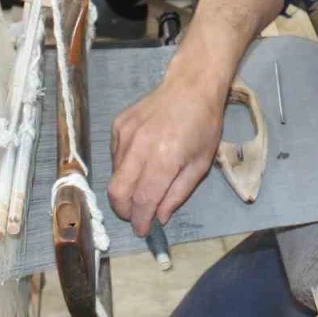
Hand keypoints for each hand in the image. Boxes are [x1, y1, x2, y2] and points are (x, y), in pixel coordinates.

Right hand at [108, 74, 225, 235]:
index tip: (143, 230)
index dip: (140, 220)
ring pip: (114, 175)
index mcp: (163, 159)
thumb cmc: (203, 125)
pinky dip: (124, 167)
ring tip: (143, 185)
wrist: (191, 86)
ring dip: (125, 189)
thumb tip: (159, 217)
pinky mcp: (118, 125)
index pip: (142, 200)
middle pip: (117, 192)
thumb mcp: (200, 164)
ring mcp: (125, 134)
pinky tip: (141, 160)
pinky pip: (115, 156)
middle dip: (124, 211)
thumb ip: (177, 194)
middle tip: (136, 215)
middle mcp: (139, 147)